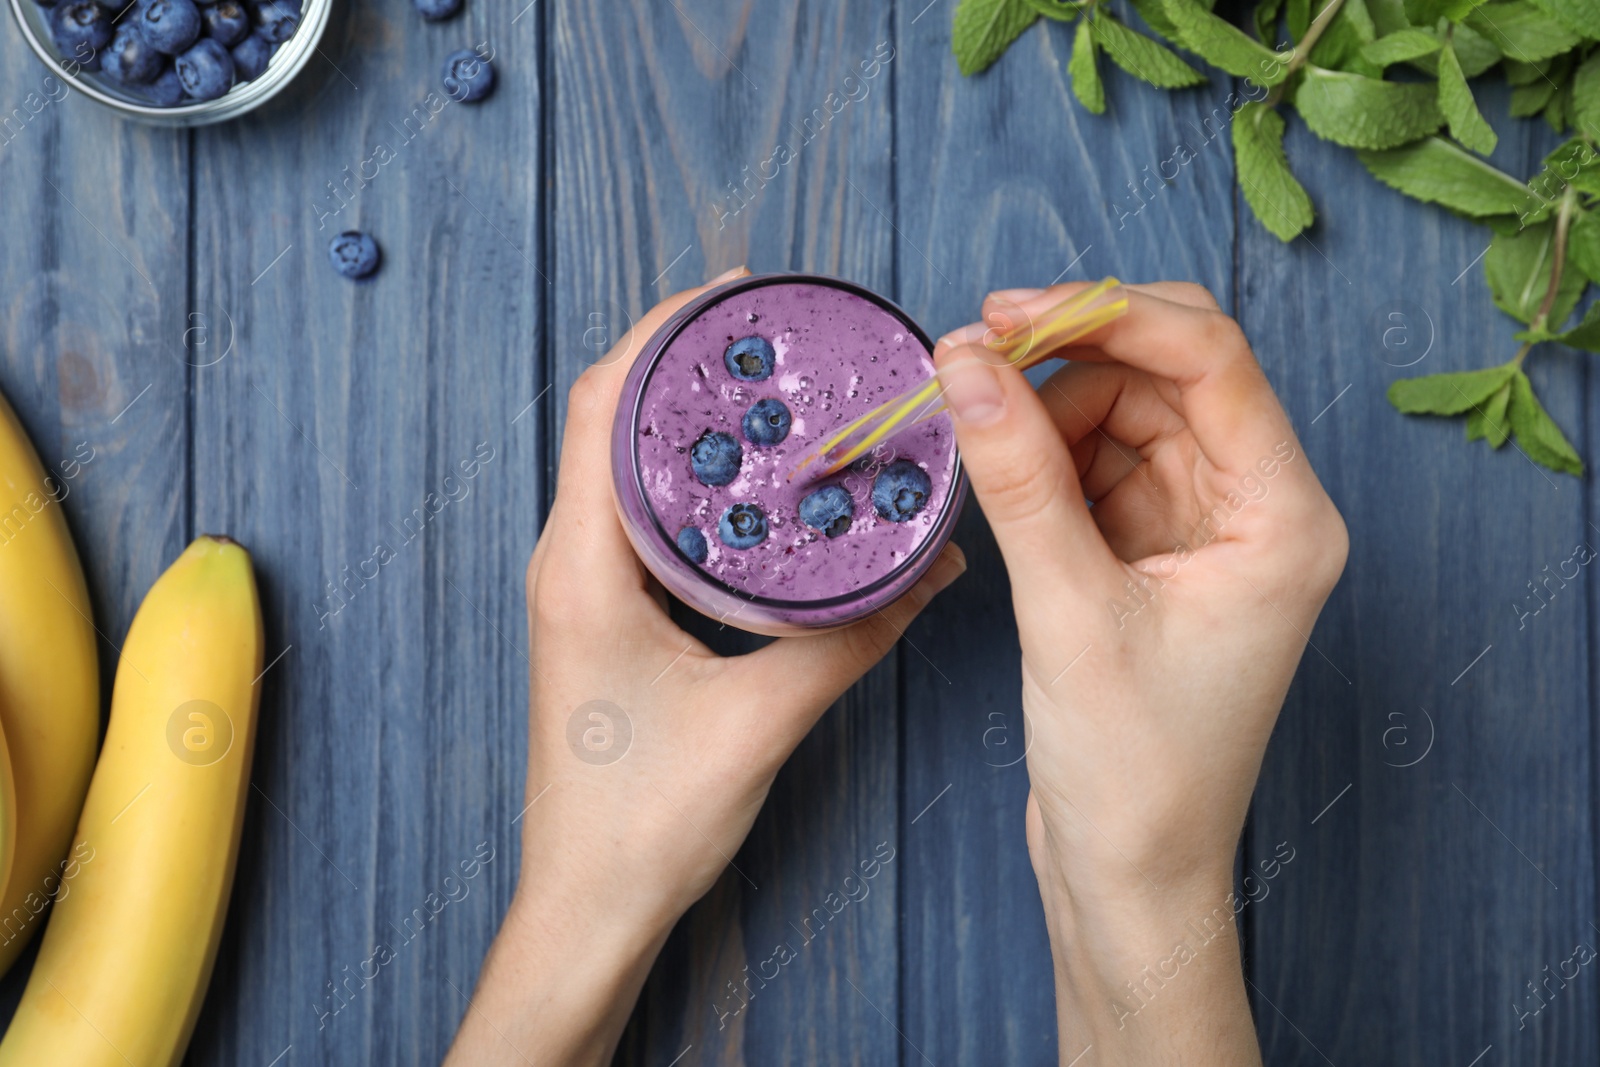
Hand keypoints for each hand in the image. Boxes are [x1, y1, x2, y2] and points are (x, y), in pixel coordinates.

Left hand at [446, 268, 965, 1066]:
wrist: (587, 905)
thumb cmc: (644, 822)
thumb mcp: (763, 720)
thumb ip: (852, 637)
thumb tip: (933, 567)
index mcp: (583, 565)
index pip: (605, 404)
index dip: (664, 331)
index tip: (737, 294)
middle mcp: (568, 559)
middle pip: (612, 416)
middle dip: (687, 360)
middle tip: (775, 334)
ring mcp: (580, 586)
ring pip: (624, 464)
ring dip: (689, 416)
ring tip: (772, 387)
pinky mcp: (603, 613)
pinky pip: (642, 515)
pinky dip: (694, 478)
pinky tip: (757, 485)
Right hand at [932, 282, 1346, 1063]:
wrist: (1129, 874)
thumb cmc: (1134, 770)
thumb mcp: (1070, 613)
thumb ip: (1020, 479)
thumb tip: (966, 364)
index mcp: (1285, 519)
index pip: (1212, 363)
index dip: (1109, 317)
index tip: (1009, 314)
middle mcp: (1257, 511)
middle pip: (1170, 375)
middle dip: (1073, 351)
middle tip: (972, 350)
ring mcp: (1203, 531)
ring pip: (1127, 414)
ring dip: (1047, 403)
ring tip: (969, 418)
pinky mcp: (1153, 555)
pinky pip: (1100, 465)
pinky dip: (1044, 452)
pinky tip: (993, 460)